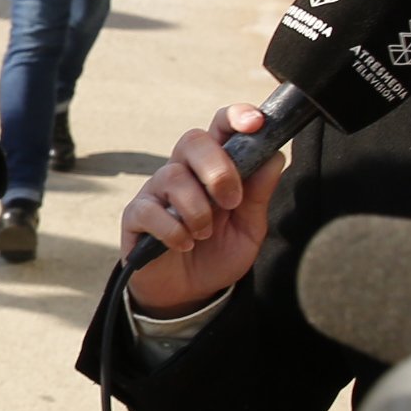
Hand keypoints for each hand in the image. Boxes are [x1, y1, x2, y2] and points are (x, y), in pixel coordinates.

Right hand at [120, 107, 281, 317]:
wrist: (188, 294)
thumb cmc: (218, 253)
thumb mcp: (250, 228)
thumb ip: (260, 195)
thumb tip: (275, 157)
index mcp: (213, 168)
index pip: (221, 127)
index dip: (236, 117)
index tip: (255, 124)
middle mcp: (183, 171)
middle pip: (193, 139)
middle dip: (217, 167)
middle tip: (231, 200)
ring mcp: (156, 191)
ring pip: (174, 177)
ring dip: (198, 210)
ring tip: (204, 234)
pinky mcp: (135, 216)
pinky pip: (150, 210)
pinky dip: (173, 230)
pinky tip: (183, 245)